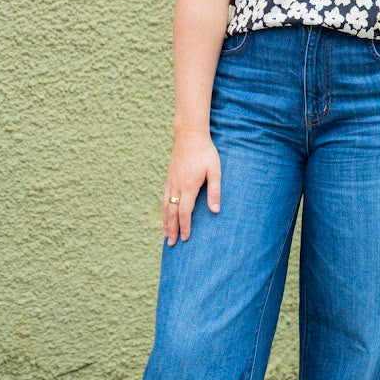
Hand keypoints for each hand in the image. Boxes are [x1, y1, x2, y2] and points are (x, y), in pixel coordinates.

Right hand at [163, 127, 221, 244]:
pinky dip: (164, 210)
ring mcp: (171, 182)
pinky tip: (165, 216)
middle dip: (172, 229)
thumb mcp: (215, 171)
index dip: (185, 226)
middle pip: (172, 213)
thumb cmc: (205, 153)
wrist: (189, 136)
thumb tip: (215, 211)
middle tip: (172, 244)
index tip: (186, 238)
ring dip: (166, 222)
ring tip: (166, 235)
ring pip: (166, 206)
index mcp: (189, 186)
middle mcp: (177, 186)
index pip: (185, 212)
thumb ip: (215, 191)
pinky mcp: (169, 178)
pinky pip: (165, 198)